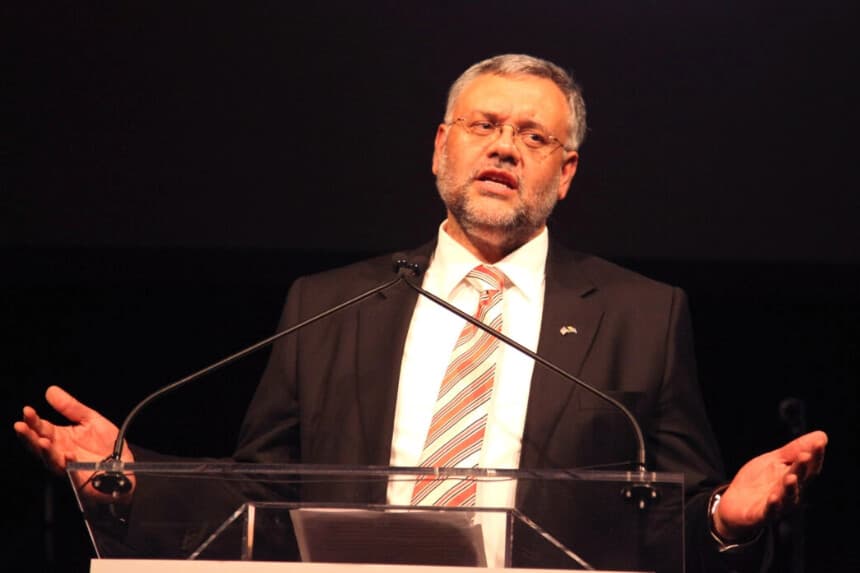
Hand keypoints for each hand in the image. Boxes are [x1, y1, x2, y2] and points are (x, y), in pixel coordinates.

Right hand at [14, 385, 134, 499]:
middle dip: (29, 437)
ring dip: (45, 451)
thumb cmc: (104, 443)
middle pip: (39, 446)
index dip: (33, 420)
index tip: (27, 411)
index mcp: (60, 437)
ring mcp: (68, 466)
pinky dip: (70, 464)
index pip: (41, 428)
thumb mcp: (90, 419)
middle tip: (21, 426)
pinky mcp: (81, 477)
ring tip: (41, 440)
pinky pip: (73, 472)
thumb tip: (51, 391)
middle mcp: (60, 452)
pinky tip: (68, 454)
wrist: (123, 463)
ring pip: (51, 460)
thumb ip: (70, 407)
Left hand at [713, 430, 826, 541]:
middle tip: (805, 455)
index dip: (816, 455)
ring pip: (787, 497)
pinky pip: (769, 511)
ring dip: (790, 488)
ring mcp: (777, 505)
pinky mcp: (761, 515)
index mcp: (795, 478)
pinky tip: (773, 498)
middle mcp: (790, 493)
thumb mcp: (774, 461)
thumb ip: (793, 451)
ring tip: (791, 477)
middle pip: (800, 480)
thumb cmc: (758, 482)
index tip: (820, 442)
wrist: (735, 505)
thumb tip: (822, 435)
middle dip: (802, 468)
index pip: (810, 467)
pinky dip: (772, 505)